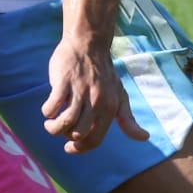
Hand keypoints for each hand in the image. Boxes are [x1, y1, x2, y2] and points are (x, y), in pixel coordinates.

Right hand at [42, 34, 149, 153]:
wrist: (89, 44)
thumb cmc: (104, 73)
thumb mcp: (120, 96)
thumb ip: (128, 120)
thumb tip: (144, 138)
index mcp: (109, 108)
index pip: (95, 139)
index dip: (80, 149)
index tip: (69, 148)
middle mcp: (96, 101)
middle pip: (78, 134)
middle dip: (66, 137)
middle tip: (61, 129)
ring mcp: (79, 91)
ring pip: (65, 122)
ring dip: (54, 128)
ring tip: (50, 123)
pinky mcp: (63, 82)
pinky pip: (52, 106)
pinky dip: (48, 112)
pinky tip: (48, 109)